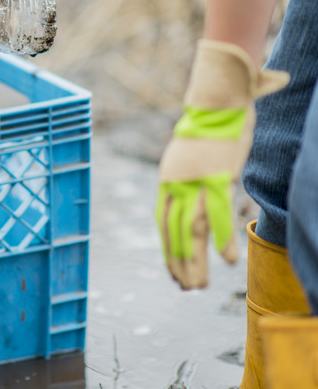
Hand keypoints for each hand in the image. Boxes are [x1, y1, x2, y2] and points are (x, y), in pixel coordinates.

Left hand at [156, 39, 288, 288]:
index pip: (162, 224)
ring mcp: (195, 183)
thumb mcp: (189, 155)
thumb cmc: (207, 126)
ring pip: (192, 232)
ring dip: (196, 261)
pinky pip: (220, 216)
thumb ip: (190, 177)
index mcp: (166, 181)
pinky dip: (223, 239)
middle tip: (185, 288)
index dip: (167, 250)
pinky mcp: (217, 179)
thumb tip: (198, 192)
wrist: (215, 100)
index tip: (173, 270)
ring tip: (198, 286)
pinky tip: (228, 261)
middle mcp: (175, 186)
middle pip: (174, 234)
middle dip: (179, 264)